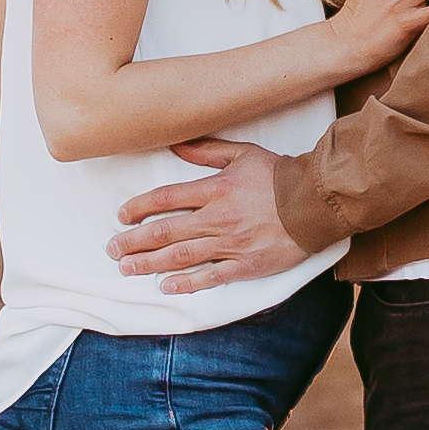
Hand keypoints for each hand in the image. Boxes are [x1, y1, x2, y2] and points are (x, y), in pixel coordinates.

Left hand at [110, 141, 302, 292]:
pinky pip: (211, 276)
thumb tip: (176, 144)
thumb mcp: (243, 154)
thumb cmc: (279, 175)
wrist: (315, 202)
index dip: (140, 207)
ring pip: (181, 255)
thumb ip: (207, 150)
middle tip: (112, 249)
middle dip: (135, 241)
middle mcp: (218, 218)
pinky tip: (167, 285)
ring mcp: (231, 244)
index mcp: (216, 189)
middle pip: (166, 230)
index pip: (167, 198)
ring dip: (151, 263)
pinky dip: (188, 283)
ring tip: (127, 268)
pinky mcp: (246, 265)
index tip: (122, 216)